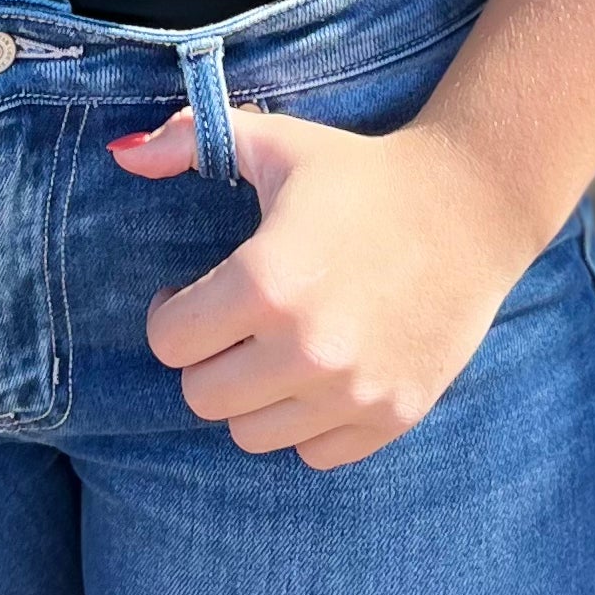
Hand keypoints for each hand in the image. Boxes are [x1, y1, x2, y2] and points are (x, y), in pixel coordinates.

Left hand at [108, 98, 535, 469]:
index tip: (191, 296)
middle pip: (202, 397)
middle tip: (233, 327)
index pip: (169, 342)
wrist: (473, 207)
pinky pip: (313, 453)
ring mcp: (353, 390)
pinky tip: (321, 373)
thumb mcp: (277, 143)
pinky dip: (308, 423)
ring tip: (274, 350)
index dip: (170, 315)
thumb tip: (122, 158)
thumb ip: (189, 141)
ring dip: (252, 397)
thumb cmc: (362, 175)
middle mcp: (307, 347)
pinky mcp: (393, 416)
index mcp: (266, 280)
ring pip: (251, 435)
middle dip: (207, 360)